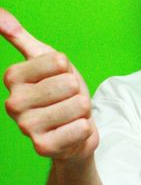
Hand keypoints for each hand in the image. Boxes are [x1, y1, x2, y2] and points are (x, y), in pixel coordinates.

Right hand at [0, 9, 98, 160]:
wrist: (73, 131)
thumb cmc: (61, 93)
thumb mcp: (46, 60)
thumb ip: (20, 36)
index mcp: (12, 78)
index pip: (58, 61)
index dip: (67, 70)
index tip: (58, 79)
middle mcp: (13, 103)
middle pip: (69, 84)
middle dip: (76, 92)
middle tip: (66, 101)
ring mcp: (26, 128)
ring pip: (78, 105)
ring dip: (81, 112)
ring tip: (69, 116)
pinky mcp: (42, 148)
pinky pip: (81, 128)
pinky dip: (84, 129)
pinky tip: (71, 132)